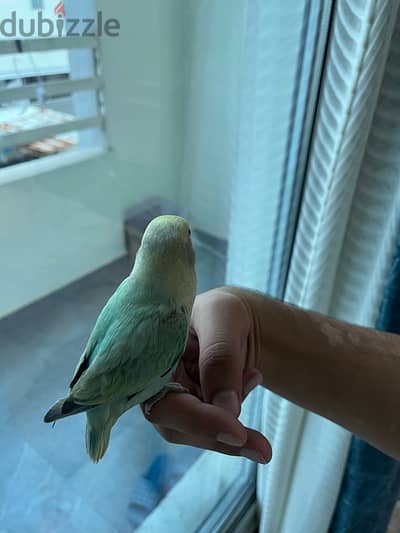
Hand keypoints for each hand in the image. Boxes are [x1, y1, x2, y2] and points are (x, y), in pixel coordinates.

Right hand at [142, 287, 271, 463]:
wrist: (237, 320)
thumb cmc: (223, 310)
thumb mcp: (224, 317)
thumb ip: (220, 357)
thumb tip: (225, 410)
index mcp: (146, 355)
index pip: (160, 399)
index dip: (195, 419)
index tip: (235, 431)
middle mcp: (152, 382)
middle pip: (174, 423)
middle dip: (218, 434)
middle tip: (263, 448)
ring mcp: (171, 398)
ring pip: (195, 432)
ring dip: (232, 426)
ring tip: (254, 375)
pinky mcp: (192, 409)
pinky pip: (212, 427)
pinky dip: (236, 418)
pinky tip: (251, 379)